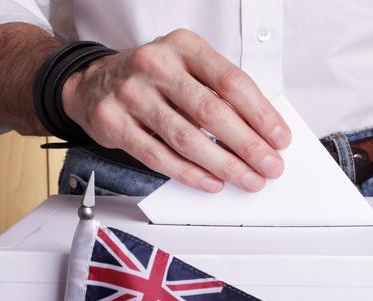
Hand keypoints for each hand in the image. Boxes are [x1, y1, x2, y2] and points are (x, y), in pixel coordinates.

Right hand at [61, 29, 290, 192]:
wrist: (93, 83)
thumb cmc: (152, 79)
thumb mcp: (186, 69)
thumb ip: (218, 93)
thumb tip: (259, 133)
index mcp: (184, 46)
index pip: (232, 82)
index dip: (261, 114)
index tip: (279, 138)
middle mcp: (156, 65)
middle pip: (211, 111)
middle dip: (247, 144)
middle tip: (269, 166)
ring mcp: (132, 94)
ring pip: (186, 137)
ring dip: (223, 164)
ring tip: (246, 179)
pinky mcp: (115, 123)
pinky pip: (158, 155)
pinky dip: (189, 174)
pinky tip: (211, 182)